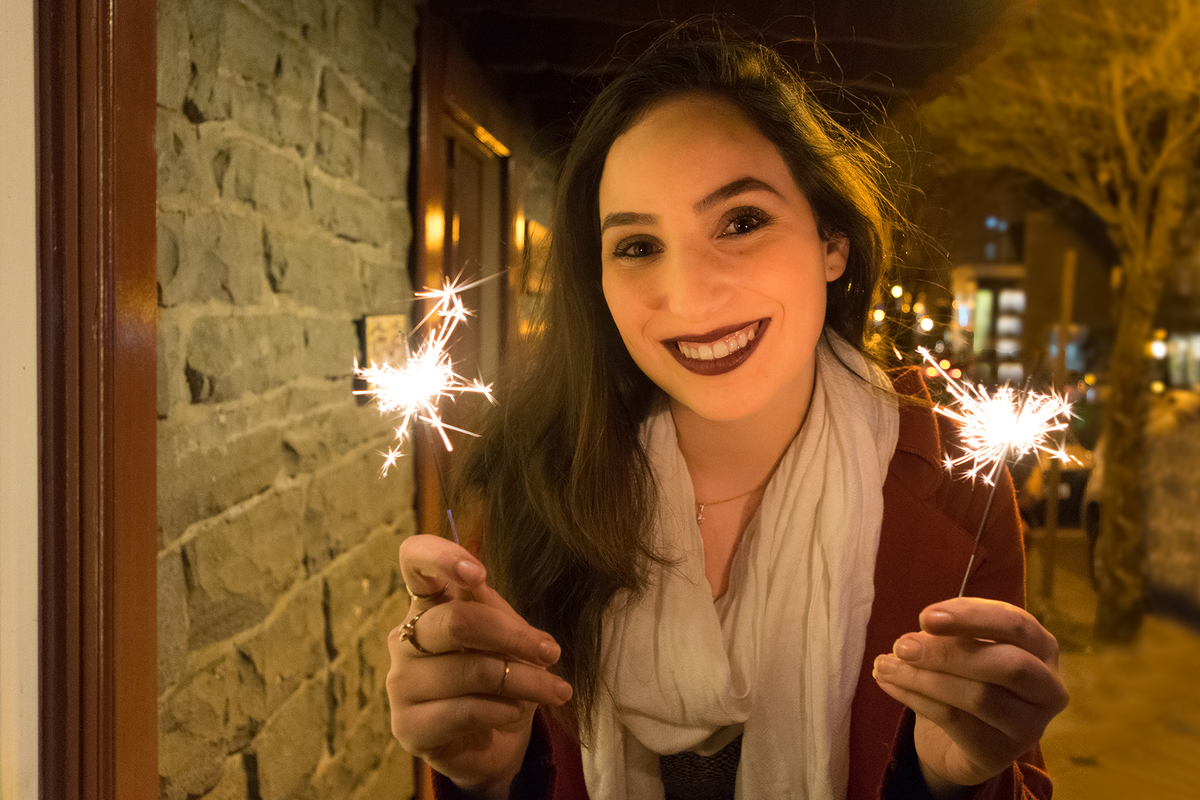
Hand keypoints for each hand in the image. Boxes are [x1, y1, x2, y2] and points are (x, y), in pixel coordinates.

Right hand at [386, 534, 573, 798]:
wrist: (492, 741)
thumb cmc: (499, 677)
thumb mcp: (508, 639)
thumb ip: (505, 622)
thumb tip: (526, 637)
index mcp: (429, 603)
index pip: (414, 560)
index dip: (441, 557)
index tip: (478, 576)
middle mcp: (406, 637)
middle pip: (457, 621)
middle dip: (515, 637)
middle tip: (551, 652)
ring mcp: (401, 683)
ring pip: (472, 671)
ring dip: (526, 682)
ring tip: (554, 690)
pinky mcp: (407, 726)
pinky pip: (465, 712)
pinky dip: (503, 711)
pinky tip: (516, 713)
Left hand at [872, 597, 1068, 795]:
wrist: (957, 739)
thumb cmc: (965, 677)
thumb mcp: (961, 648)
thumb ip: (950, 636)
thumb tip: (918, 637)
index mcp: (1041, 647)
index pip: (1016, 624)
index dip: (971, 617)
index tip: (926, 616)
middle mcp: (1047, 687)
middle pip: (1007, 664)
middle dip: (949, 652)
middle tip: (902, 646)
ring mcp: (1030, 726)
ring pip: (979, 696)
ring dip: (922, 677)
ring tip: (883, 664)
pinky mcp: (1001, 752)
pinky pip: (954, 720)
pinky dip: (914, 698)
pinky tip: (888, 683)